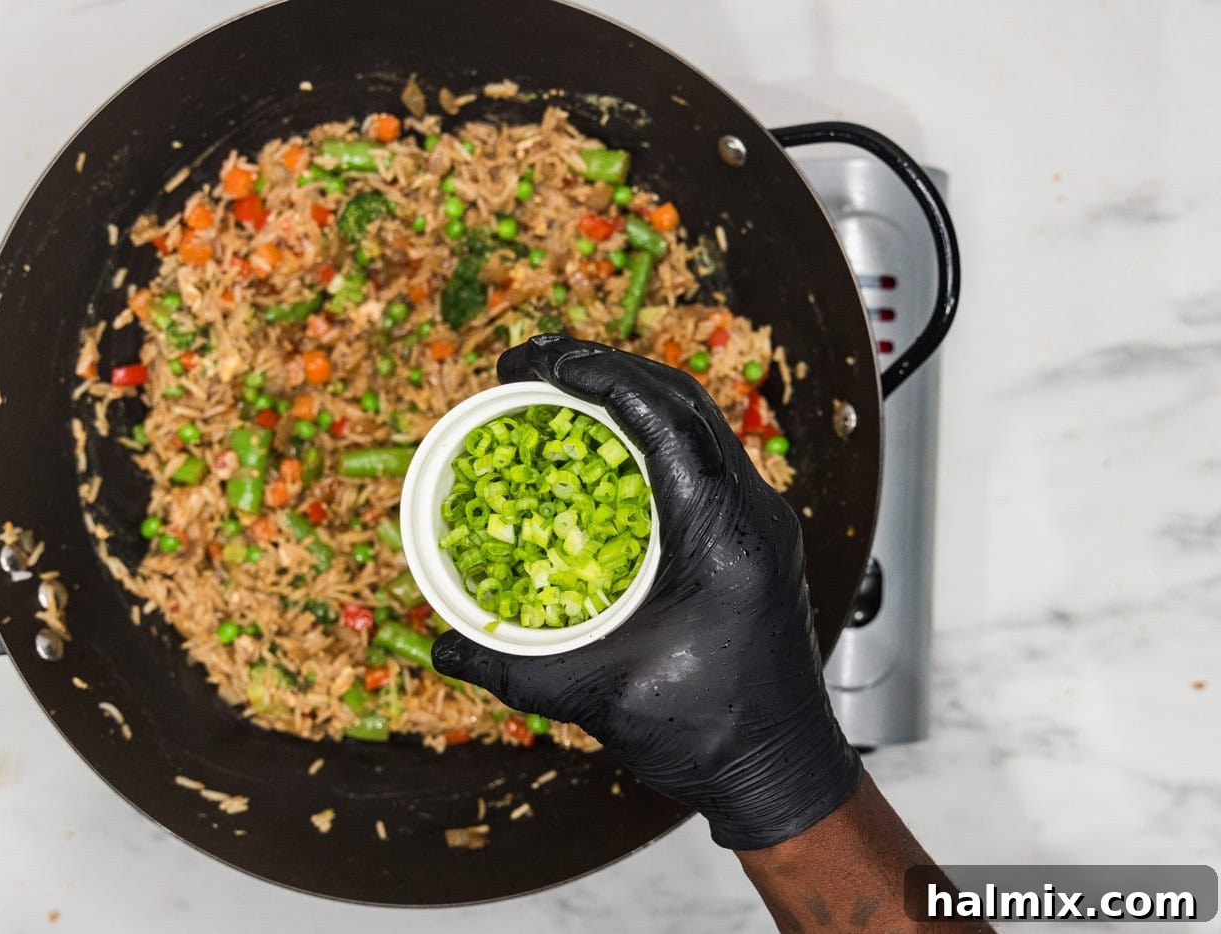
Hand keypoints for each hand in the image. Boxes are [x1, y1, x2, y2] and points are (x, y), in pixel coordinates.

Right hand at [432, 335, 862, 848]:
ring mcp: (758, 520)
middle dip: (604, 368)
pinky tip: (600, 447)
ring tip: (558, 388)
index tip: (533, 362)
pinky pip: (700, 457)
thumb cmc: (709, 737)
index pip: (663, 419)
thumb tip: (443, 645)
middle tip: (530, 363)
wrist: (782, 772)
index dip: (595, 374)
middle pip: (681, 402)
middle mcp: (752, 512)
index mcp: (723, 535)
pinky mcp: (752, 535)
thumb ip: (513, 669)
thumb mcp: (598, 697)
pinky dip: (647, 434)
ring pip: (696, 423)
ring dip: (628, 395)